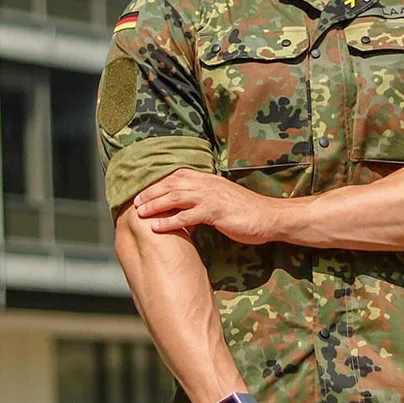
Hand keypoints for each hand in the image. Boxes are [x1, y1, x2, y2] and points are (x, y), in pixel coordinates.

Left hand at [133, 169, 281, 244]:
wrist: (269, 217)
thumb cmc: (247, 211)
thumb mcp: (223, 199)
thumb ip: (205, 198)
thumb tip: (187, 206)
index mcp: (208, 180)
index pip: (177, 175)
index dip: (158, 182)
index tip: (143, 190)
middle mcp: (207, 184)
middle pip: (171, 184)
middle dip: (151, 192)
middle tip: (134, 202)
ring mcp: (211, 196)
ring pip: (175, 197)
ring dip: (155, 204)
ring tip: (139, 213)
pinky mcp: (215, 211)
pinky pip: (187, 216)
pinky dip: (169, 221)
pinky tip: (157, 227)